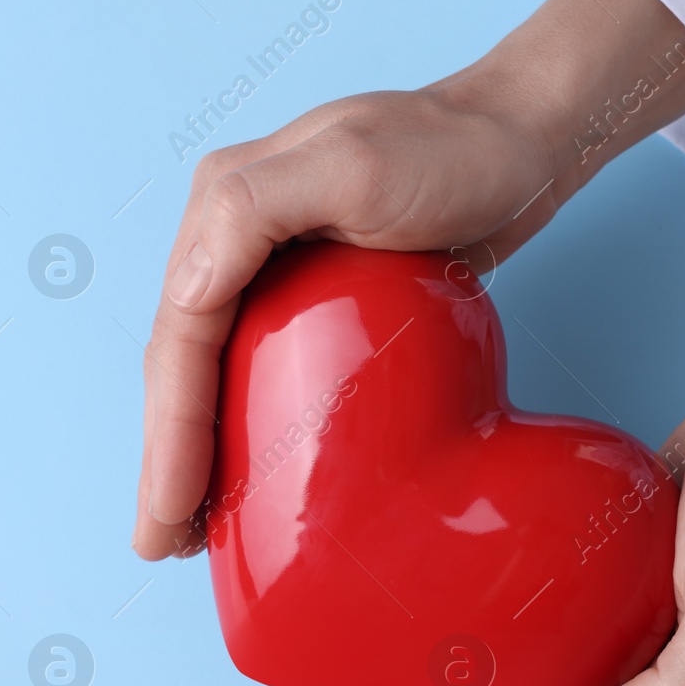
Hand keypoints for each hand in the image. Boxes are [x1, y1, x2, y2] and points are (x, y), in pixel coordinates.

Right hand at [133, 0, 684, 558]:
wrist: (523, 140)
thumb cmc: (452, 151)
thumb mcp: (354, 164)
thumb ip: (254, 208)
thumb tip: (186, 291)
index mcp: (222, 209)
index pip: (179, 337)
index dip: (168, 432)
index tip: (168, 512)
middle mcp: (230, 240)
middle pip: (182, 366)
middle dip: (165, 459)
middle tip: (161, 545)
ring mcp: (267, 270)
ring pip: (211, 376)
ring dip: (192, 454)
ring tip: (189, 534)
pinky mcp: (309, 297)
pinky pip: (254, 372)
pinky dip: (241, 430)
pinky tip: (249, 480)